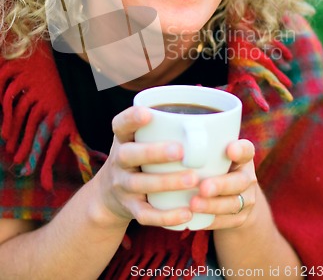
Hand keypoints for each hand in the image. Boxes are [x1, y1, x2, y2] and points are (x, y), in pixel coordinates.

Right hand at [95, 106, 197, 228]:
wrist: (110, 194)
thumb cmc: (139, 156)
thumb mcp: (139, 138)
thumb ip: (161, 127)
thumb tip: (205, 116)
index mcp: (123, 139)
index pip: (120, 125)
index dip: (131, 118)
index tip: (148, 113)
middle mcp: (119, 161)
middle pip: (129, 155)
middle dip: (154, 152)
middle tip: (181, 151)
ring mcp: (122, 186)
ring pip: (140, 184)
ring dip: (167, 182)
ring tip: (193, 179)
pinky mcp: (130, 208)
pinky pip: (146, 215)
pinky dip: (166, 216)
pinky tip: (187, 213)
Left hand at [190, 139, 256, 229]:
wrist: (233, 198)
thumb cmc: (213, 167)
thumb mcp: (213, 154)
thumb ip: (199, 144)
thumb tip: (162, 129)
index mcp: (242, 157)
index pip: (247, 150)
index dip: (240, 150)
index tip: (229, 149)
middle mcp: (247, 177)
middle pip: (240, 181)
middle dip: (221, 185)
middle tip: (203, 187)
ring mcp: (246, 199)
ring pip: (232, 204)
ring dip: (212, 205)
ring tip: (193, 204)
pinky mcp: (240, 219)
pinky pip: (225, 222)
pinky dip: (209, 221)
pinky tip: (192, 219)